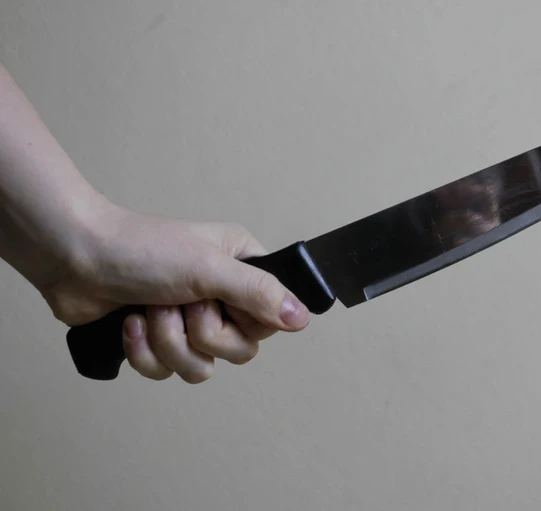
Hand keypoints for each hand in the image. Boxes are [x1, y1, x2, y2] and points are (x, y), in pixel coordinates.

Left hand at [40, 203, 309, 382]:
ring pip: (201, 366)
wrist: (73, 258)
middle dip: (201, 334)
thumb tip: (301, 318)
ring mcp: (187, 320)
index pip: (270, 319)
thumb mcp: (209, 268)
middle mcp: (220, 295)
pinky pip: (166, 372)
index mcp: (241, 268)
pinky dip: (144, 352)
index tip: (221, 305)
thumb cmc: (141, 249)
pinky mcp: (157, 340)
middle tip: (182, 305)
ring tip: (151, 311)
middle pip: (238, 350)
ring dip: (169, 342)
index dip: (246, 322)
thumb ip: (259, 293)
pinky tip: (131, 323)